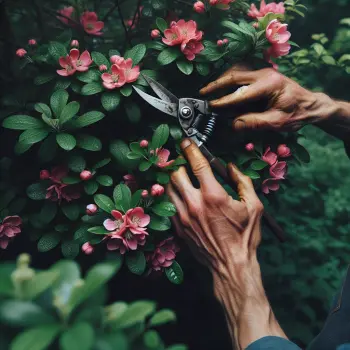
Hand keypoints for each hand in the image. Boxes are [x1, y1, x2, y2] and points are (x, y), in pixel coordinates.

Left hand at [167, 138, 263, 271]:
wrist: (231, 264)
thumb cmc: (245, 236)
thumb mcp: (254, 206)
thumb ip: (242, 181)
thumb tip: (231, 167)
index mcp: (213, 195)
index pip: (197, 163)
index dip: (190, 148)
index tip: (187, 142)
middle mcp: (194, 203)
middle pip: (176, 173)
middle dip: (178, 163)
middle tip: (183, 160)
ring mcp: (183, 216)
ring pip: (168, 188)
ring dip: (172, 178)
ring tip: (179, 174)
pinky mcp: (178, 227)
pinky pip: (168, 205)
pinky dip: (171, 195)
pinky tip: (179, 194)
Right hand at [200, 67, 336, 132]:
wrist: (309, 105)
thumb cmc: (295, 115)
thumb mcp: (277, 122)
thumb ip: (254, 123)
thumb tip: (233, 124)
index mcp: (269, 85)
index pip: (241, 93)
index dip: (224, 101)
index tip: (210, 107)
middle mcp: (265, 74)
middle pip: (235, 75)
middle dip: (216, 84)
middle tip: (202, 93)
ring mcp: (263, 72)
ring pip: (236, 71)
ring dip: (221, 79)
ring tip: (208, 90)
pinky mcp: (261, 74)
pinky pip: (241, 73)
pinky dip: (228, 78)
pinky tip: (221, 86)